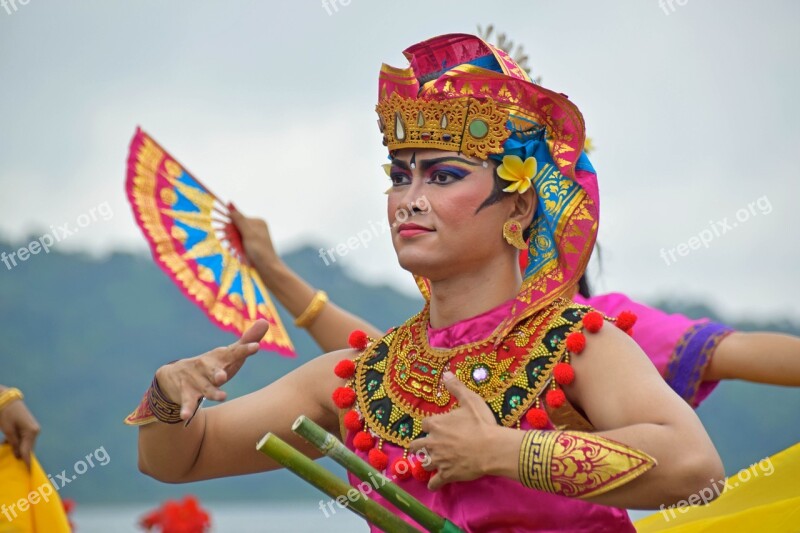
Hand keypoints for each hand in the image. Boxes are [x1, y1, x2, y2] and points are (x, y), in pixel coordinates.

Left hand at [0, 393, 40, 467]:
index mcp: (32, 432)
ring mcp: (33, 428)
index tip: (29, 473)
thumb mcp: (7, 430)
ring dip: (17, 449)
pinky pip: (24, 439)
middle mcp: (35, 431)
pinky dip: (16, 443)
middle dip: (21, 456)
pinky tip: (7, 443)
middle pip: (28, 448)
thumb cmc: (6, 414)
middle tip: (17, 467)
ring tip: (9, 453)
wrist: (6, 399)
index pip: (28, 451)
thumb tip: (18, 456)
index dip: (27, 462)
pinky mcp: (28, 427)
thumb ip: (13, 443)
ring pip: (26, 444)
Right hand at [155, 320, 268, 420]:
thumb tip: (265, 321)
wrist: (173, 376)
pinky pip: (187, 403)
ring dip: (212, 392)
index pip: (234, 352)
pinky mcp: (186, 394)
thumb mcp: (228, 354)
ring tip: (222, 396)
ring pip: (205, 388)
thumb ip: (247, 341)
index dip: (245, 349)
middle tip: (224, 375)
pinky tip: (186, 416)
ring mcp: (196, 380)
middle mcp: (207, 367)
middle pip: (214, 369)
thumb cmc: (212, 366)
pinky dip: (186, 409)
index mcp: (220, 357)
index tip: (256, 346)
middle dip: (219, 372)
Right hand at [228, 205, 280, 272]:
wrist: (268, 269)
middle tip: (235, 245)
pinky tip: (240, 254)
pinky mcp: (252, 246)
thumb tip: (230, 205)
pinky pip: (239, 244)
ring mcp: (254, 237)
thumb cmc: (260, 251)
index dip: (231, 226)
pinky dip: (237, 248)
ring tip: (239, 251)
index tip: (228, 235)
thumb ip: (240, 220)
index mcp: (258, 222)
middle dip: (232, 236)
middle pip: (236, 227)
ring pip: (236, 236)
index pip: (238, 218)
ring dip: (234, 244)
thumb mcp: (249, 234)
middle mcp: (256, 228)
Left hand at [407, 372, 503, 490]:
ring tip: (429, 462)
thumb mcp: (469, 401)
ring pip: (424, 463)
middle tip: (423, 446)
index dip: (430, 425)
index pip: (425, 424)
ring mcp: (439, 460)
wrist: (491, 448)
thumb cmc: (481, 423)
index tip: (435, 426)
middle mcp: (433, 443)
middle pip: (416, 445)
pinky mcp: (447, 474)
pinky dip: (433, 484)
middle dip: (418, 445)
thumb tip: (446, 374)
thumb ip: (456, 388)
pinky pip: (435, 482)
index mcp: (436, 425)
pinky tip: (433, 484)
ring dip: (426, 462)